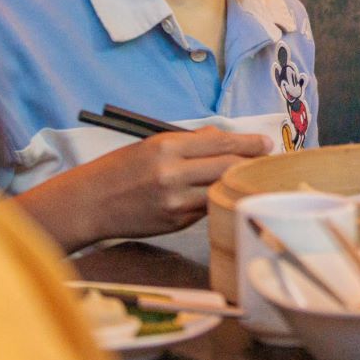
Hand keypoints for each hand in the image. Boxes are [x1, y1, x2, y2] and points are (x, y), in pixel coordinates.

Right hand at [21, 127, 270, 246]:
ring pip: (220, 190)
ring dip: (238, 184)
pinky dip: (216, 200)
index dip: (248, 142)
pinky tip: (224, 194)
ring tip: (253, 177)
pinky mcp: (175, 223)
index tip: (267, 142)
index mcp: (166, 148)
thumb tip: (222, 137)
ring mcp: (174, 202)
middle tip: (269, 160)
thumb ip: (189, 142)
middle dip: (252, 162)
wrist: (89, 204)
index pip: (219, 142)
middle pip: (227, 166)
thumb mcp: (151, 146)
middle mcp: (172, 174)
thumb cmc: (120, 169)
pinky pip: (205, 208)